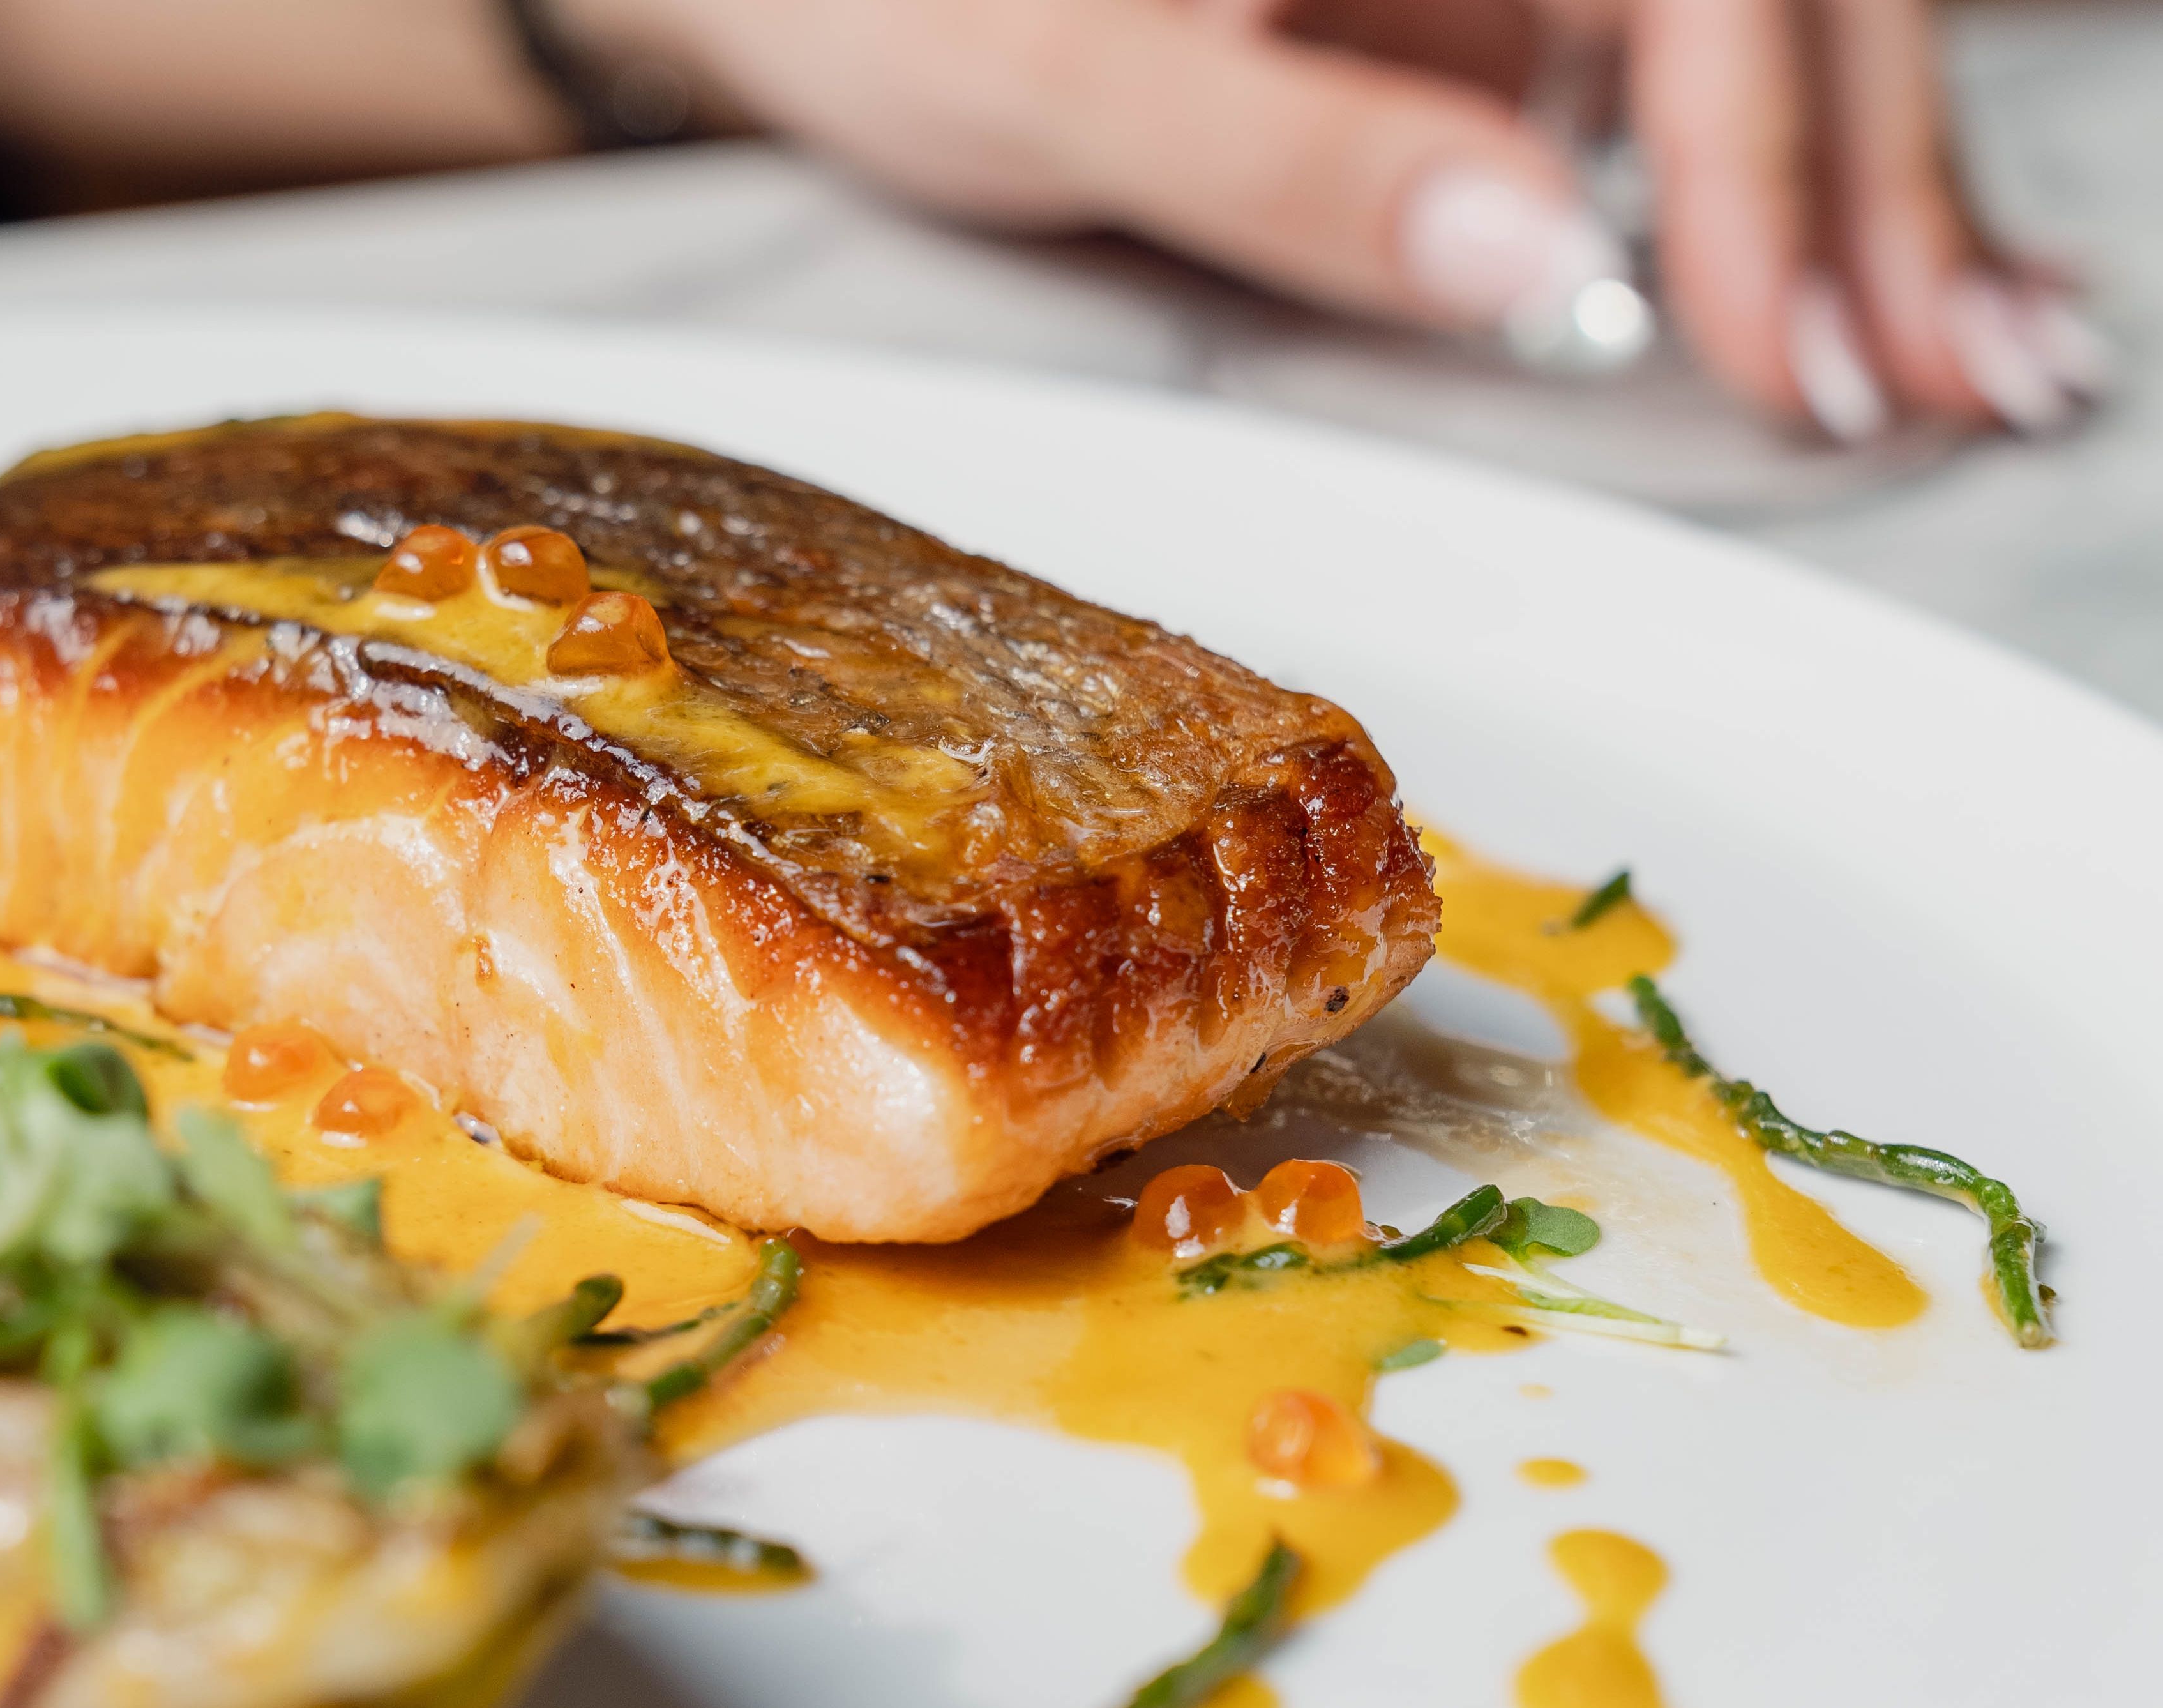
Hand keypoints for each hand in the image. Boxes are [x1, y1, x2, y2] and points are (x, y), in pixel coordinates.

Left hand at [569, 0, 2110, 436]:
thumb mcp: (1070, 82)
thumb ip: (1296, 152)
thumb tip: (1537, 251)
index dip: (1771, 152)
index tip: (1791, 341)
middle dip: (1883, 179)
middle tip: (1967, 376)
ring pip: (1761, 27)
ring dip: (1878, 186)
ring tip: (1982, 350)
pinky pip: (1672, 78)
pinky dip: (1775, 190)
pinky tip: (1853, 297)